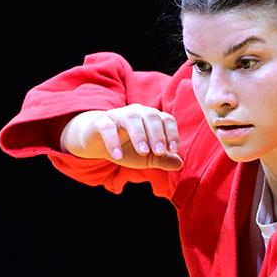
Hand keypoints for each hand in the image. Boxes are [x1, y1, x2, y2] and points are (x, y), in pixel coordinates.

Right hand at [60, 106, 182, 169]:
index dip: (172, 133)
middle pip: (150, 115)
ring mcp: (118, 115)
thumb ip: (162, 159)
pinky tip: (118, 156)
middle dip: (157, 134)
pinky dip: (113, 141)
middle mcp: (136, 112)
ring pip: (131, 118)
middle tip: (159, 152)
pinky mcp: (100, 122)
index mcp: (150, 118)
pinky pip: (108, 127)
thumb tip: (180, 163)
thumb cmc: (125, 148)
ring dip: (139, 135)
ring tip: (143, 152)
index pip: (166, 118)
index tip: (172, 150)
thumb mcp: (145, 157)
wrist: (96, 143)